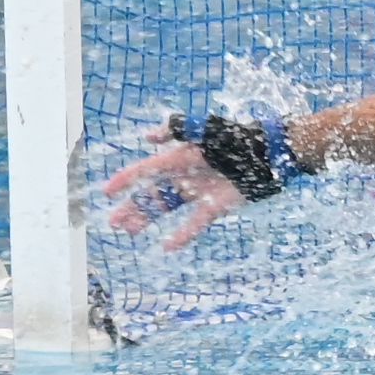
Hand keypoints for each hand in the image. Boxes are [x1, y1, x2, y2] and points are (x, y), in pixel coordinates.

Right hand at [102, 129, 247, 248]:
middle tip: (113, 222)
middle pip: (152, 193)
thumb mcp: (205, 128)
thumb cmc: (237, 138)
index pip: (146, 170)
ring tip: (129, 231)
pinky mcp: (217, 205)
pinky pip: (195, 223)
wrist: (268, 153)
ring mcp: (200, 191)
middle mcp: (186, 175)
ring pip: (167, 207)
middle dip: (132, 206)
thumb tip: (147, 137)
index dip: (126, 180)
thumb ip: (177, 129)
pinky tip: (167, 246)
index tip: (107, 191)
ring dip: (147, 218)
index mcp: (180, 157)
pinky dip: (182, 234)